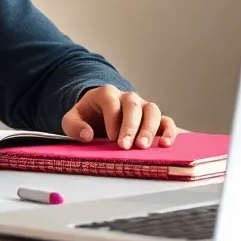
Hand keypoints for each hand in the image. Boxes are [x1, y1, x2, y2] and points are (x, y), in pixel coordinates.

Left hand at [62, 85, 176, 148]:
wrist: (99, 114)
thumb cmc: (87, 117)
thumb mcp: (72, 119)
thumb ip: (74, 126)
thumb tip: (87, 135)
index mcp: (106, 94)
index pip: (111, 101)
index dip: (112, 118)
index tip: (110, 138)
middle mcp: (127, 98)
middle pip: (133, 106)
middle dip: (131, 126)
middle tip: (125, 146)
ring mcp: (143, 107)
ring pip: (152, 111)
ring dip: (149, 129)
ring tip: (143, 147)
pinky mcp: (154, 119)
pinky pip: (166, 121)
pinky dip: (168, 131)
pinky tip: (165, 144)